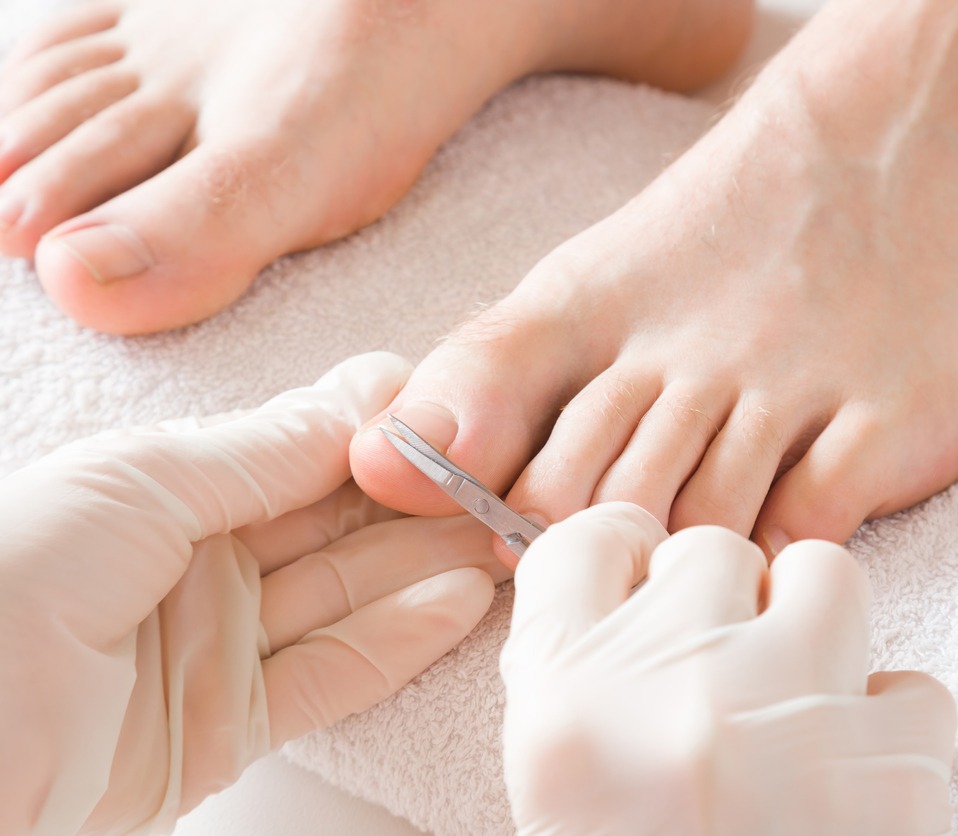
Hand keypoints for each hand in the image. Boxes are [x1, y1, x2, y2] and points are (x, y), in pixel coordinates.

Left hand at [0, 353, 505, 833]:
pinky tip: (459, 600)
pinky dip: (398, 639)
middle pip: (332, 526)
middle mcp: (193, 563)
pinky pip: (329, 675)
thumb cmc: (3, 580)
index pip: (296, 452)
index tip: (457, 408)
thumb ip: (267, 451)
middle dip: (419, 501)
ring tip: (507, 535)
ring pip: (345, 597)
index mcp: (162, 490)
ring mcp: (214, 646)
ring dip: (429, 567)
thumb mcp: (143, 483)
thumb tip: (363, 396)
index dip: (376, 432)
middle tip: (503, 477)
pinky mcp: (225, 729)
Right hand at [501, 503, 956, 834]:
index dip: (623, 552)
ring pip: (827, 581)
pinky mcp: (899, 771)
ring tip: (802, 717)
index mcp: (570, 707)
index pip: (587, 543)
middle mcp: (674, 688)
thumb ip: (580, 675)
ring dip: (818, 637)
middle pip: (711, 550)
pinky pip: (917, 692)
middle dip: (723, 600)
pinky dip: (893, 734)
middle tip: (725, 676)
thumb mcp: (563, 783)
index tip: (643, 576)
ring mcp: (794, 718)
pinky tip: (859, 785)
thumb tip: (629, 575)